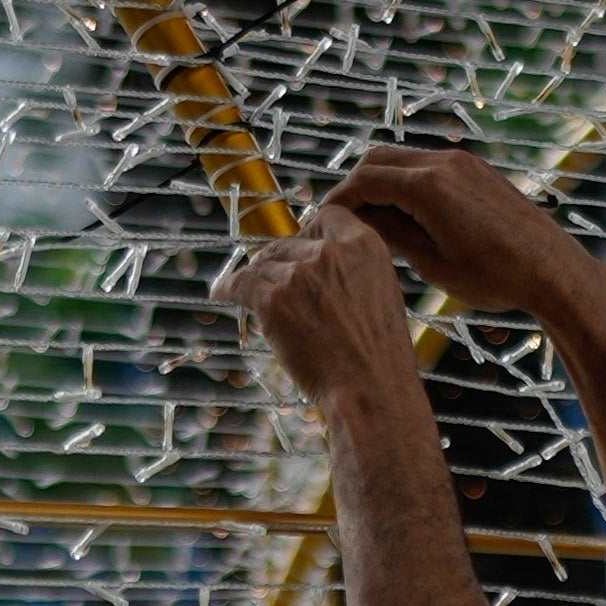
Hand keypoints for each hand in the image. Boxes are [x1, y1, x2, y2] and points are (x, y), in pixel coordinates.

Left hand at [223, 215, 415, 406]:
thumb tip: (327, 268)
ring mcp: (299, 275)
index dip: (310, 232)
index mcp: (364, 246)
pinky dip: (228, 288)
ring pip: (264, 264)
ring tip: (245, 287)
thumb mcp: (384, 294)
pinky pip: (241, 284)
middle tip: (271, 276)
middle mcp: (330, 252)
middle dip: (278, 258)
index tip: (300, 246)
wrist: (369, 387)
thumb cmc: (380, 355)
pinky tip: (222, 292)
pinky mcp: (274, 301)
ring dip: (254, 276)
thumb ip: (355, 271)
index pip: (328, 217)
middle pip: (289, 242)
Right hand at [329, 145, 605, 336]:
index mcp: (427, 186)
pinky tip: (408, 215)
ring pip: (403, 159)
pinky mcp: (477, 169)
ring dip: (382, 183)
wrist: (552, 269)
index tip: (325, 221)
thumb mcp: (433, 264)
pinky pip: (429, 166)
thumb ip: (393, 236)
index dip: (338, 200)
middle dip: (356, 187)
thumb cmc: (496, 276)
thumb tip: (359, 223)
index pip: (364, 180)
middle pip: (378, 160)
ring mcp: (463, 162)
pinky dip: (408, 183)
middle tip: (343, 220)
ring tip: (374, 221)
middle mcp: (443, 163)